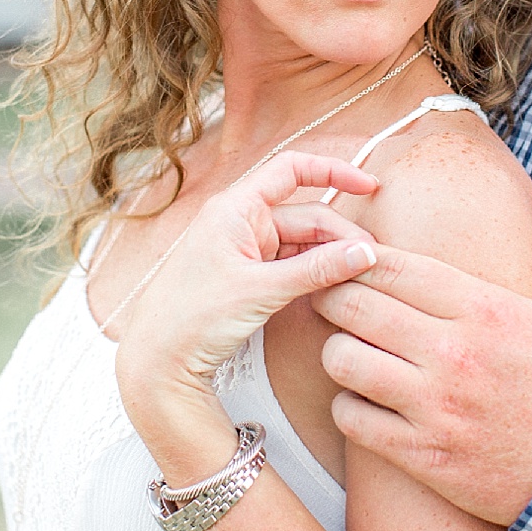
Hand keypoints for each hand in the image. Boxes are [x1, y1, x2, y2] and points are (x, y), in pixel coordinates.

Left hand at [115, 151, 381, 456]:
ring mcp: (243, 249)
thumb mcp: (260, 291)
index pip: (291, 169)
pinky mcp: (246, 276)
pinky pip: (290, 264)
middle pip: (305, 214)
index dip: (333, 170)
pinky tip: (336, 288)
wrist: (157, 360)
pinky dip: (314, 273)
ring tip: (361, 279)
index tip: (368, 186)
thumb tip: (366, 253)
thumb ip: (315, 270)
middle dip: (340, 235)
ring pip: (301, 243)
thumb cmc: (194, 317)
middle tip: (374, 263)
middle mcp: (239, 221)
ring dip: (330, 257)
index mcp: (235, 207)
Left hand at [312, 210, 531, 525]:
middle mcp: (454, 353)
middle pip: (355, 305)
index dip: (360, 259)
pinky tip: (366, 404)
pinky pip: (353, 420)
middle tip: (334, 301)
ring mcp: (436, 407)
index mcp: (486, 309)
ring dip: (339, 352)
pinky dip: (349, 408)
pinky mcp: (424, 456)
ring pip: (344, 361)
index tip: (354, 263)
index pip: (394, 267)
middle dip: (333, 296)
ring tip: (351, 354)